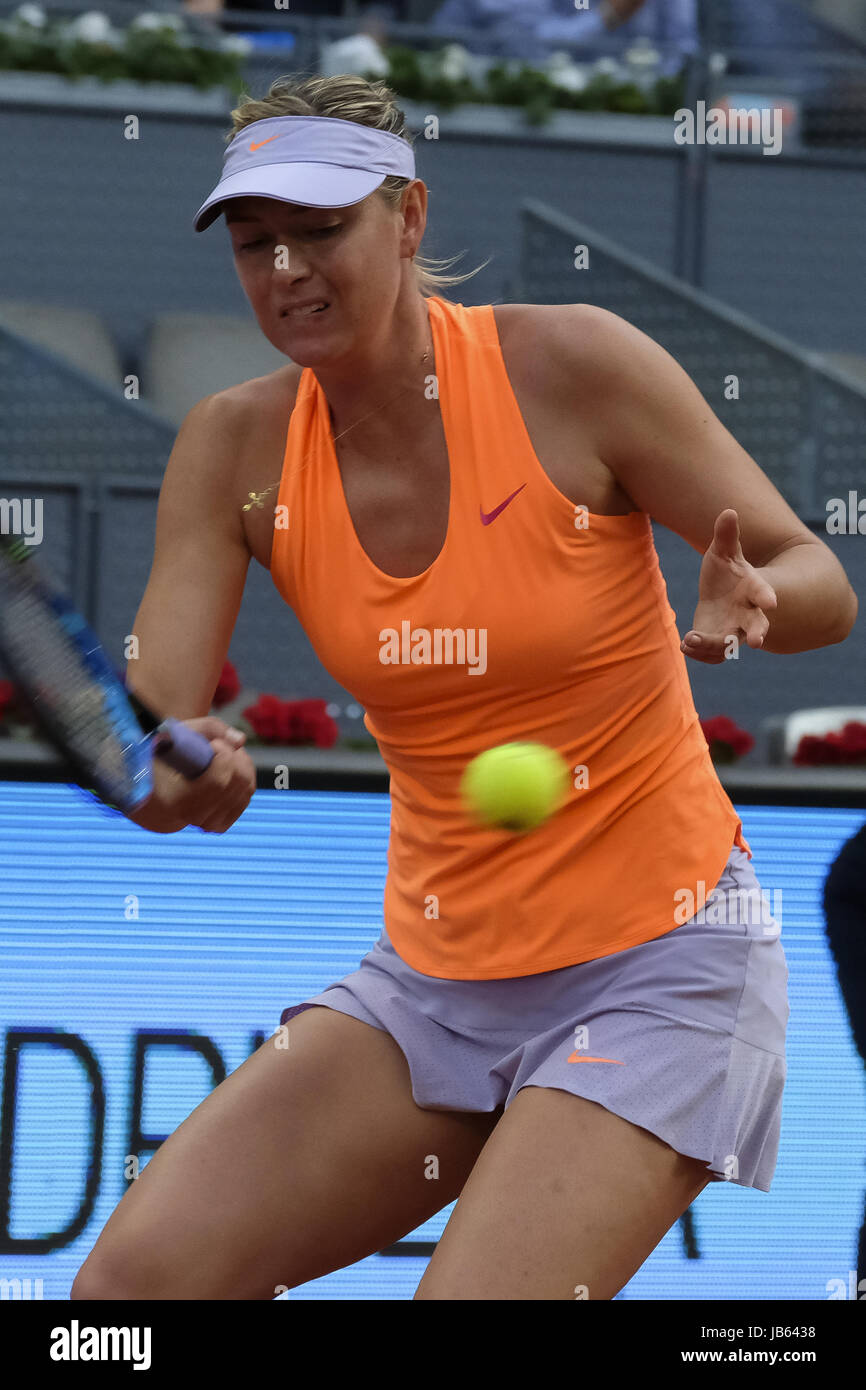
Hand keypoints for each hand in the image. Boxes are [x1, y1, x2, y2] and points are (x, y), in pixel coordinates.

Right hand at [128, 715, 255, 832]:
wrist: (145, 787)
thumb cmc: (158, 756)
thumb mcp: (173, 732)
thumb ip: (209, 728)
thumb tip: (241, 741)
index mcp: (173, 799)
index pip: (218, 781)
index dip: (224, 755)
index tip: (213, 743)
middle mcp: (190, 816)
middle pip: (236, 784)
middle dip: (237, 757)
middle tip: (221, 744)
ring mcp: (205, 823)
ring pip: (245, 792)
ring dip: (242, 766)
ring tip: (224, 753)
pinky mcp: (217, 824)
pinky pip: (244, 800)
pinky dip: (243, 780)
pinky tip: (230, 768)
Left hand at [680, 509, 777, 664]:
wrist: (723, 595)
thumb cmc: (727, 571)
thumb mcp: (723, 552)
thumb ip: (726, 535)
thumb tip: (729, 510)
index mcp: (753, 590)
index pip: (763, 593)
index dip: (767, 597)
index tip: (772, 603)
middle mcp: (747, 614)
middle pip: (757, 626)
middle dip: (758, 633)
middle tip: (757, 641)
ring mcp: (733, 631)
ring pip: (729, 645)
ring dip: (713, 646)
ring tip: (691, 640)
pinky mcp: (717, 642)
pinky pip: (712, 654)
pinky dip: (699, 653)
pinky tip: (685, 645)